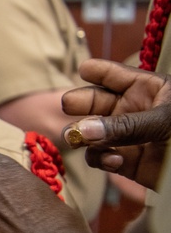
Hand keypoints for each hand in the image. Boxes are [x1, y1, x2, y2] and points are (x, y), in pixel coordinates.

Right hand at [61, 59, 170, 188]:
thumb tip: (83, 130)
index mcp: (147, 89)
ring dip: (83, 135)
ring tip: (84, 140)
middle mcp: (131, 110)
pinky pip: (99, 157)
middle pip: (92, 101)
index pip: (114, 74)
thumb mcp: (165, 121)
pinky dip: (101, 160)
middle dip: (79, 104)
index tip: (84, 70)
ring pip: (89, 131)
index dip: (96, 70)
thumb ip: (125, 126)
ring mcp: (125, 137)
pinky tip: (114, 162)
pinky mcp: (123, 162)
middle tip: (71, 108)